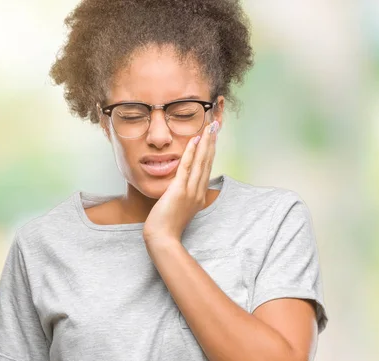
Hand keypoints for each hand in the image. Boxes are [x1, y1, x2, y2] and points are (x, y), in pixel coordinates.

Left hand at [142, 120, 219, 250]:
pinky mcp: (179, 190)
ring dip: (205, 143)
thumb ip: (183, 196)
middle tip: (216, 126)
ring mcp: (191, 191)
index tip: (212, 138)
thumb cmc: (167, 227)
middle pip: (208, 162)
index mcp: (199, 196)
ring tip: (210, 128)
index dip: (210, 152)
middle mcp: (199, 192)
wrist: (163, 239)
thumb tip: (181, 186)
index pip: (206, 169)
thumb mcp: (179, 209)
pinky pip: (186, 167)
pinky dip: (191, 153)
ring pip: (200, 162)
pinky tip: (194, 140)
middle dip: (212, 143)